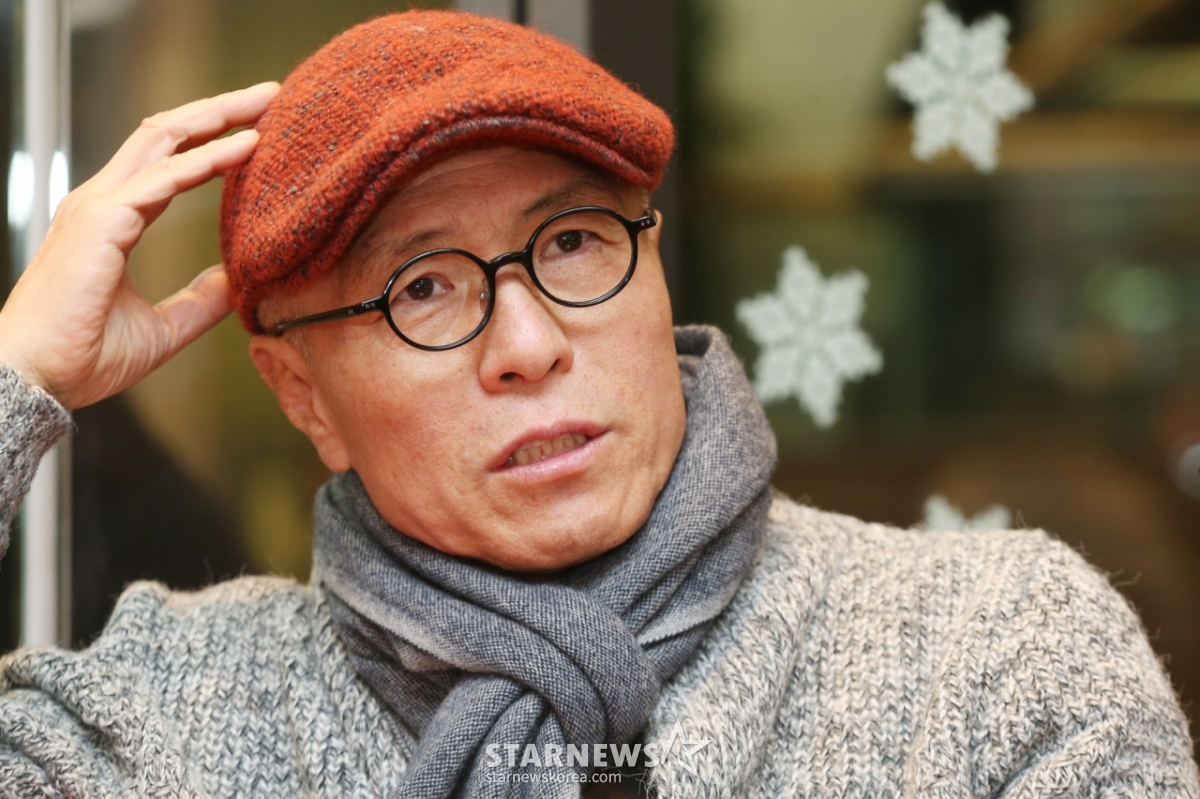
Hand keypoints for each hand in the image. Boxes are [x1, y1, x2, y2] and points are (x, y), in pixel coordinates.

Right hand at [0, 82, 279, 409]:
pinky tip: (246, 147)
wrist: (41, 379)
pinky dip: (207, 159)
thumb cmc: (84, 355)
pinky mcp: (101, 221)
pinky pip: (163, 178)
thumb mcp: (165, 326)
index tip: (259, 128)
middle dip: (220, 110)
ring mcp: (98, 206)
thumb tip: (239, 280)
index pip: (167, 159)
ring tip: (267, 104)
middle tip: (271, 95)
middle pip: (166, 133)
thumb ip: (200, 299)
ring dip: (218, 117)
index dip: (212, 138)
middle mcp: (103, 202)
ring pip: (164, 139)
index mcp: (113, 218)